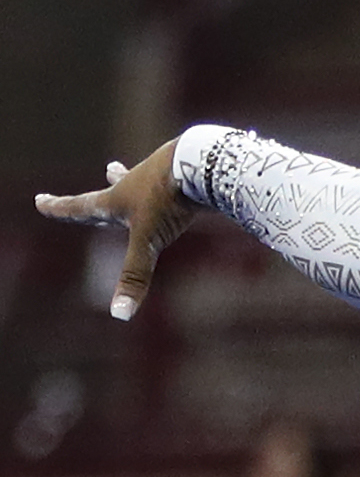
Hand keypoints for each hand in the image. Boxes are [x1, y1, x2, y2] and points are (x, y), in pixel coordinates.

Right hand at [33, 143, 195, 321]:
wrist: (202, 162)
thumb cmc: (168, 198)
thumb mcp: (149, 241)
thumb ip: (135, 276)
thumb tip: (119, 315)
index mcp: (117, 199)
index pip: (81, 207)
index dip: (60, 209)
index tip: (41, 202)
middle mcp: (133, 185)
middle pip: (106, 192)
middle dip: (90, 197)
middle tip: (68, 189)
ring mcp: (156, 177)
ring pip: (133, 182)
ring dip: (123, 180)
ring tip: (115, 169)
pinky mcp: (180, 173)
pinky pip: (164, 182)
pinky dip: (159, 185)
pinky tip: (170, 182)